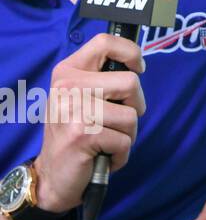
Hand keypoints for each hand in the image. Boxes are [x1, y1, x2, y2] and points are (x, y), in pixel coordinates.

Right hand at [33, 34, 145, 213]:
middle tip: (115, 122)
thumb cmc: (77, 134)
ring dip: (127, 134)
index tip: (138, 68)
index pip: (105, 42)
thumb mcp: (82, 98)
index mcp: (67, 72)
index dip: (131, 52)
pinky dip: (120, 154)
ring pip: (132, 115)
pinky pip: (125, 140)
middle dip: (134, 106)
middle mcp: (67, 86)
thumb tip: (137, 64)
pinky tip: (101, 156)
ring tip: (105, 141)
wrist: (53, 176)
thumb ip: (103, 79)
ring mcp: (73, 110)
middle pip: (131, 82)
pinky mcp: (82, 134)